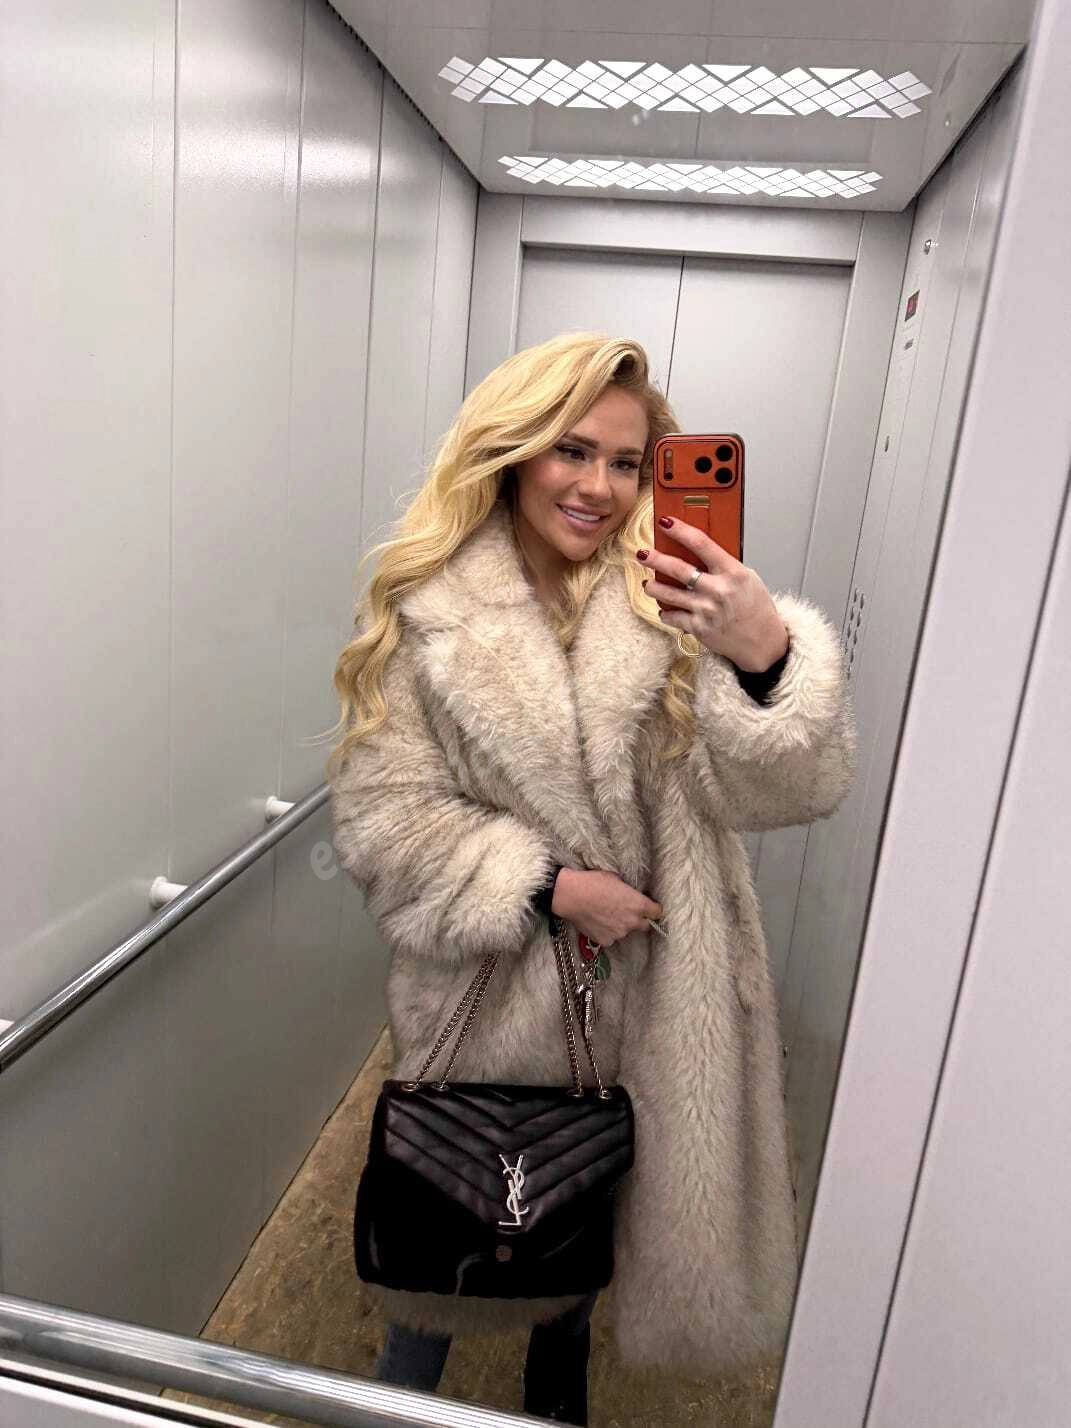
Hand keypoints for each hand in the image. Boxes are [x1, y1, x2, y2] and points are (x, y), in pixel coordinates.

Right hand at [552, 869, 661, 945]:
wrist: (571, 895)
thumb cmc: (593, 882)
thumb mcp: (617, 879)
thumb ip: (630, 892)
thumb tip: (632, 895)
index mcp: (639, 905)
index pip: (657, 912)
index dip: (653, 909)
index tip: (648, 907)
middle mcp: (632, 921)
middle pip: (645, 925)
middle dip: (639, 919)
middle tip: (626, 911)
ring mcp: (619, 933)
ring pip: (625, 931)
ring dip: (620, 925)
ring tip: (605, 915)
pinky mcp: (606, 941)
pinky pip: (611, 938)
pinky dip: (607, 932)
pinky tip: (597, 922)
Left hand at [638, 518, 788, 671]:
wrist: (762, 642)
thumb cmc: (756, 608)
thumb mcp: (747, 578)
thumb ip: (724, 565)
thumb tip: (698, 549)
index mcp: (732, 572)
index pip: (701, 543)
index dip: (680, 530)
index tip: (665, 522)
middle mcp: (718, 590)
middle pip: (678, 568)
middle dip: (655, 559)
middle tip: (642, 553)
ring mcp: (706, 610)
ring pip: (669, 594)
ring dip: (653, 587)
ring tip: (646, 584)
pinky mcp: (699, 628)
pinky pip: (673, 617)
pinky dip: (666, 613)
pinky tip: (664, 609)